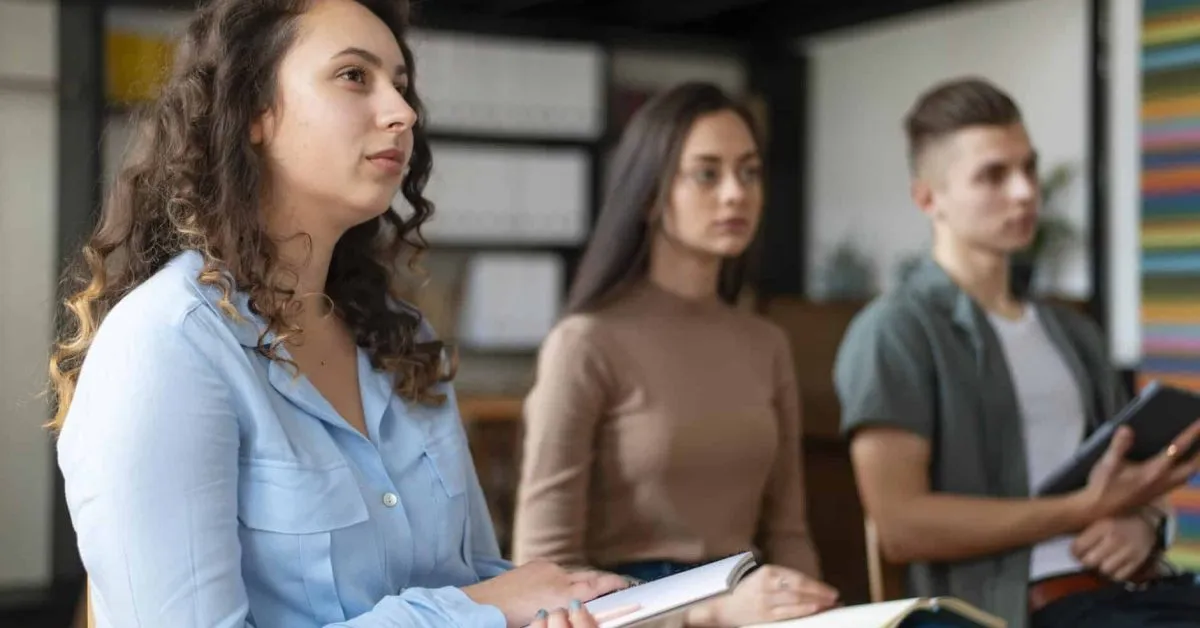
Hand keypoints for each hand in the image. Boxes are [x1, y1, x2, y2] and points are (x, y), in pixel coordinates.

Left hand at [462, 560, 629, 627]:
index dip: (615, 584)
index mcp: (563, 594)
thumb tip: (581, 608)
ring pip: (571, 574)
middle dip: (603, 581)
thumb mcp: (547, 622)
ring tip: (577, 596)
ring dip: (577, 583)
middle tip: (616, 585)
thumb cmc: (514, 621)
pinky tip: (552, 590)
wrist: (484, 606)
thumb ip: (570, 610)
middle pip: (588, 577)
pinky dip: (559, 579)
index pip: (597, 586)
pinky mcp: (534, 564)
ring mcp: (545, 568)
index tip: (626, 584)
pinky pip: (555, 570)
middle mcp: (557, 577)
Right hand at [708, 565, 838, 626]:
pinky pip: (787, 615)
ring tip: (830, 606)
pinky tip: (813, 612)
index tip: (831, 591)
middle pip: (798, 591)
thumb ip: (785, 579)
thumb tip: (812, 585)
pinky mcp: (764, 617)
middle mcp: (765, 587)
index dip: (816, 585)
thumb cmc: (747, 589)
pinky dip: (803, 613)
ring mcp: (765, 603)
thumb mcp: (764, 577)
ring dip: (815, 605)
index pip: (796, 579)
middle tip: (836, 598)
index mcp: (766, 573)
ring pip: (794, 604)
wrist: (722, 604)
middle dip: (820, 595)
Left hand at [1071, 514, 1157, 580]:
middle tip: (1088, 558)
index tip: (1077, 551)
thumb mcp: (1101, 518)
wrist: (1148, 521)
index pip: (1078, 547)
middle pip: (1089, 561)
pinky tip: (1113, 566)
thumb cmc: (1119, 519)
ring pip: (1104, 570)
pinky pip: (1119, 576)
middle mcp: (1114, 540)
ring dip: (1100, 568)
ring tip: (1102, 562)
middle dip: (1086, 561)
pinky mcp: (1137, 562)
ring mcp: (1127, 552)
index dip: (1075, 552)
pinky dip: (1114, 574)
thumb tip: (1071, 546)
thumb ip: (1087, 531)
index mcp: (1102, 527)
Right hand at [1076, 420, 1199, 519]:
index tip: (1199, 422)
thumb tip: (1127, 428)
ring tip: (1199, 448)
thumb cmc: (1103, 485)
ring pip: (1189, 474)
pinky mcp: (1159, 492)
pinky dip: (1188, 469)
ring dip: (1197, 461)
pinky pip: (1181, 479)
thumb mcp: (1107, 464)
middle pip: (1192, 465)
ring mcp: (1163, 488)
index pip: (1177, 449)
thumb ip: (1118, 446)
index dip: (1191, 434)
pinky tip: (1183, 463)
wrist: (1100, 509)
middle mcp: (1163, 480)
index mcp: (1152, 471)